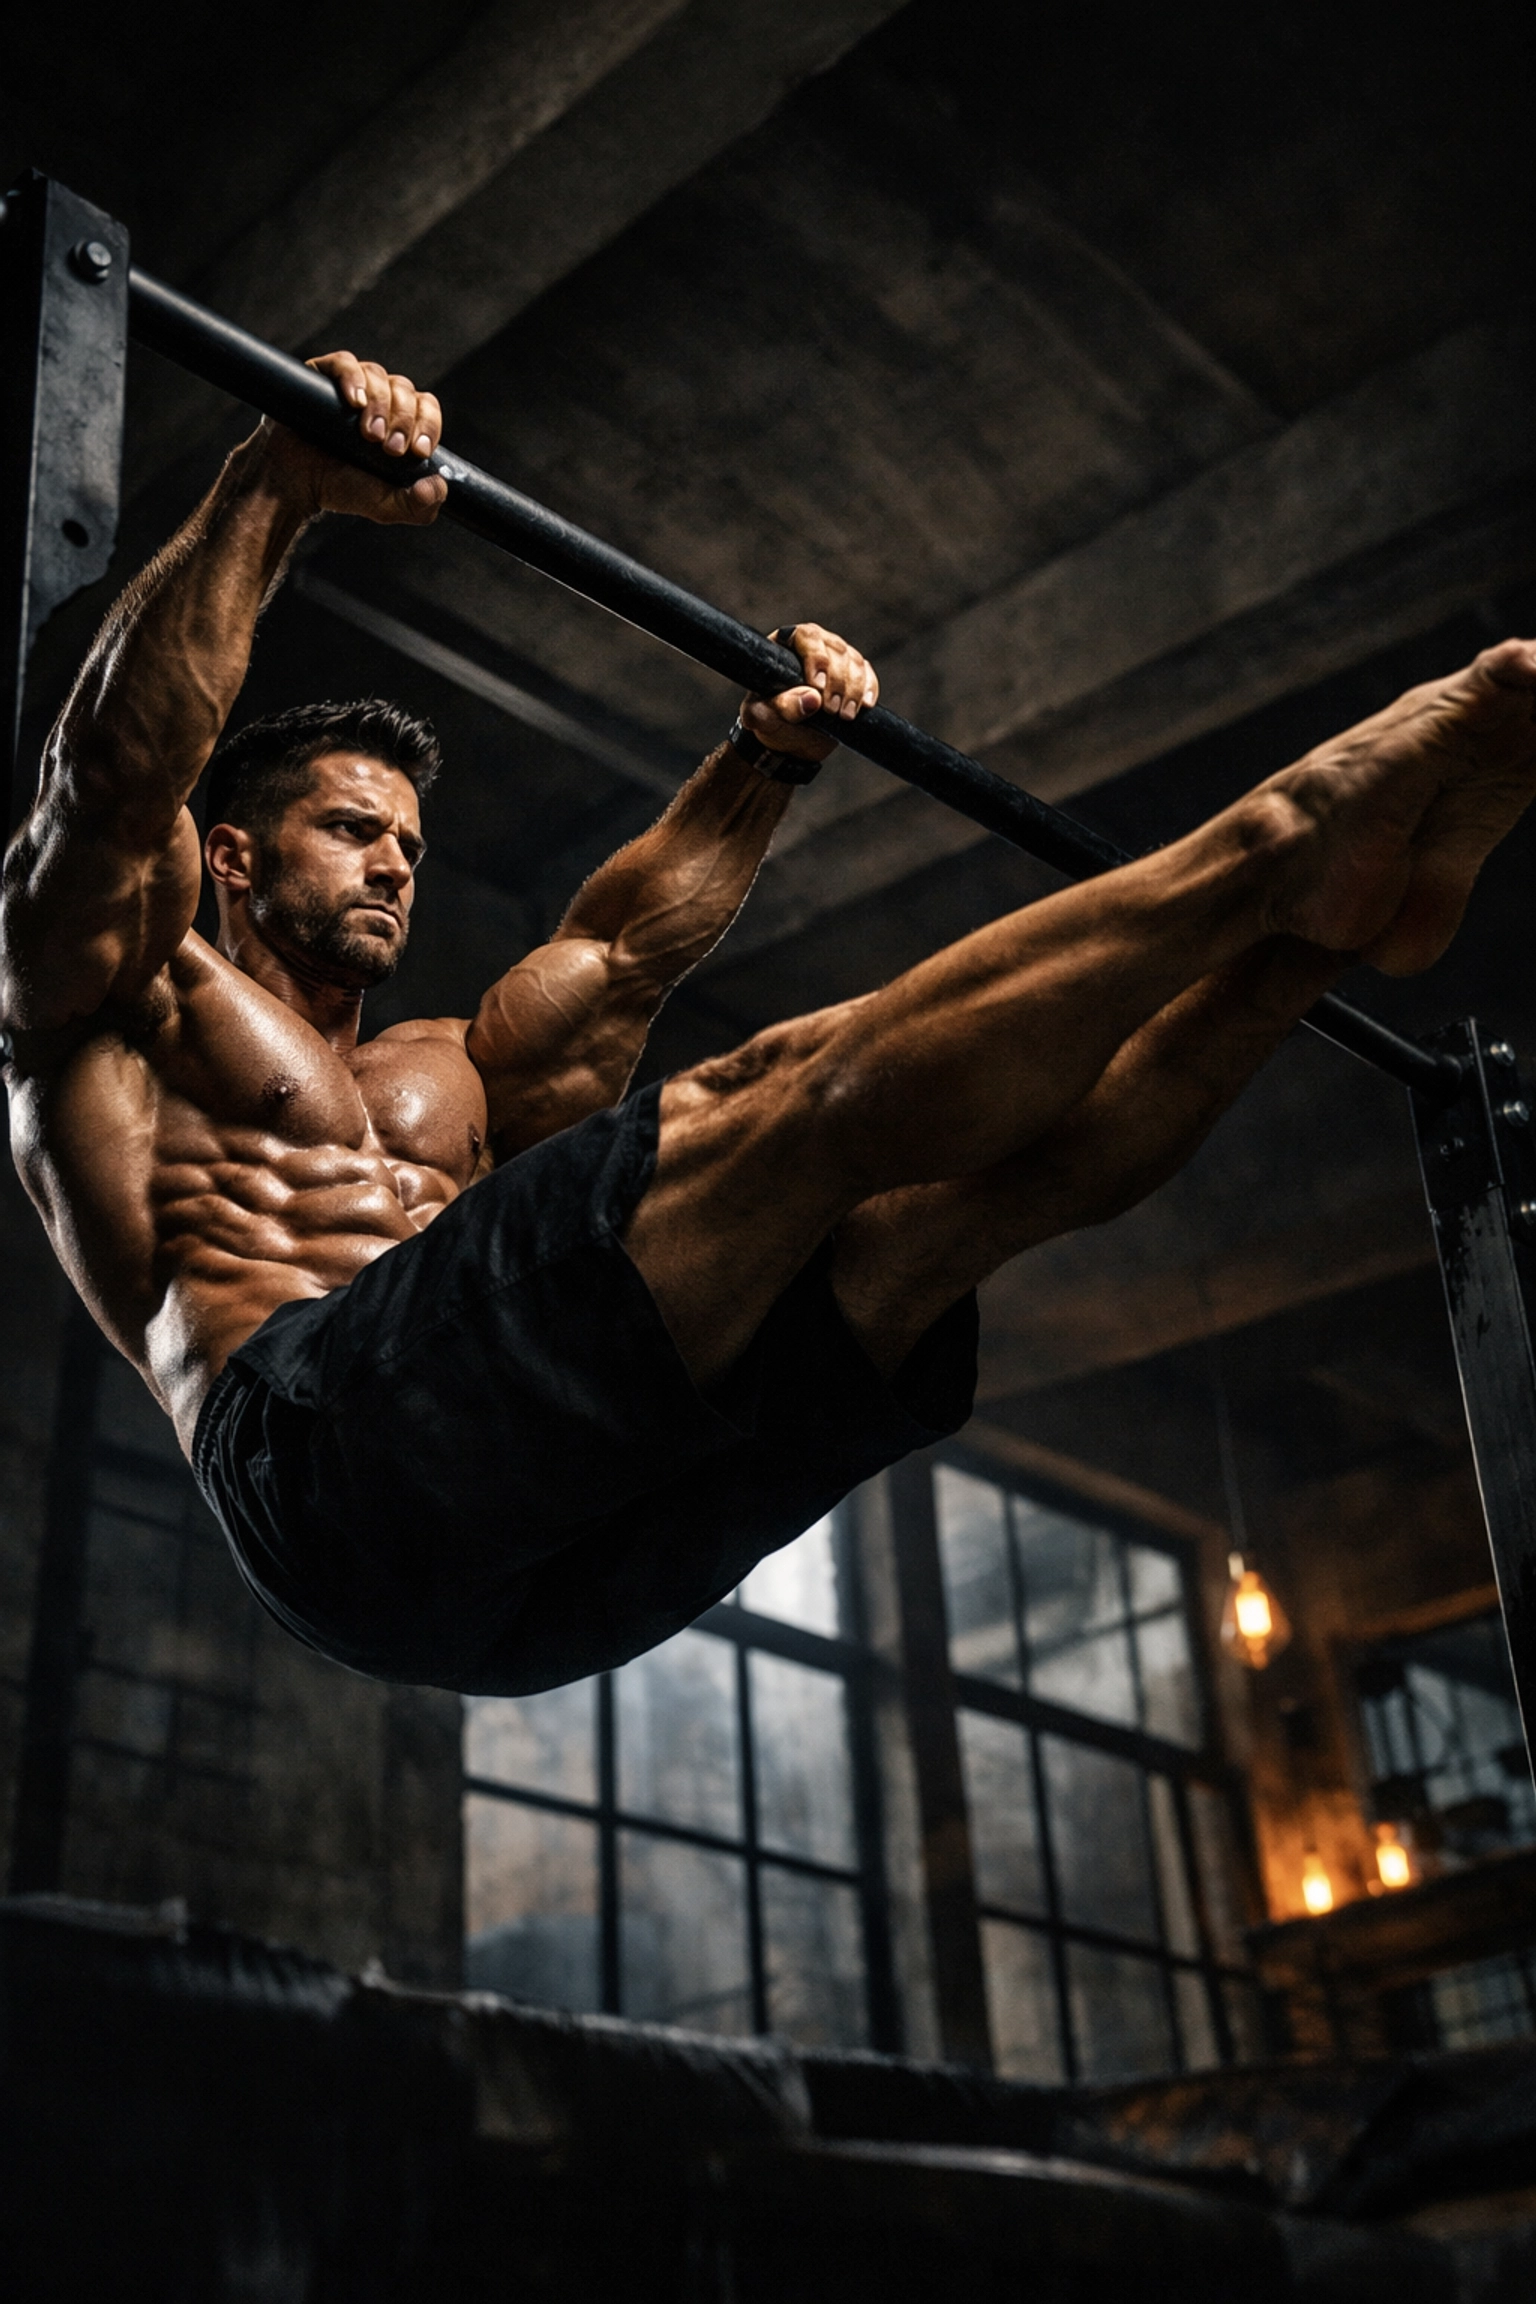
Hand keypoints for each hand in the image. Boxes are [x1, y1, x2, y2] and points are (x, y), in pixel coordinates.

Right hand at [256, 351, 447, 524]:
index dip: (428, 425)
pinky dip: (353, 379)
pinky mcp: (323, 375)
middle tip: (388, 449)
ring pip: (379, 377)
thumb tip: (439, 486)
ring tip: (365, 435)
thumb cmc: (341, 488)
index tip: (418, 451)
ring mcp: (352, 385)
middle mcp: (379, 399)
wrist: (294, 483)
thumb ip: (419, 505)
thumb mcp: (386, 506)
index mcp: (400, 422)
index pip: (426, 408)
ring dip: (379, 405)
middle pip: (405, 391)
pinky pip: (346, 363)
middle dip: (402, 421)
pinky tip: (353, 403)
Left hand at [739, 623, 878, 761]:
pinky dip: (869, 689)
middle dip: (837, 681)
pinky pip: (868, 674)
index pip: (807, 637)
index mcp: (786, 645)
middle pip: (836, 649)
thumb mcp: (764, 717)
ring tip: (844, 715)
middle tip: (831, 710)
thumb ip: (782, 707)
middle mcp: (814, 644)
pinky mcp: (854, 673)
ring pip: (854, 661)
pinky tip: (864, 706)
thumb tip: (812, 699)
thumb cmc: (769, 719)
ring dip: (854, 689)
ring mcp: (836, 657)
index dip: (816, 658)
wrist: (790, 738)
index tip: (818, 686)